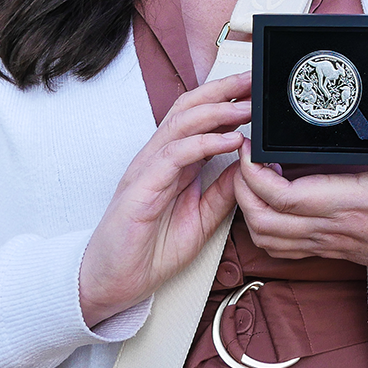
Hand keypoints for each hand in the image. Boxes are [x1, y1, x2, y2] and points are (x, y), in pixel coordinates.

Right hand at [78, 72, 251, 326]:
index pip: (198, 118)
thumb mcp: (201, 220)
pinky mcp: (141, 188)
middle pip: (189, 109)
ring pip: (181, 124)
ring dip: (217, 111)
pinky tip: (229, 140)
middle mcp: (157, 159)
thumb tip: (249, 166)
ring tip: (247, 106)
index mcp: (172, 163)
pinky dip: (204, 143)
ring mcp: (146, 170)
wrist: (112, 285)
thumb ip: (222, 192)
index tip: (255, 91)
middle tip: (254, 82)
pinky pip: (174, 156)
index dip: (226, 100)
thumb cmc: (148, 252)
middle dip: (223, 91)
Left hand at [234, 86, 367, 289]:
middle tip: (243, 158)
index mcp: (352, 202)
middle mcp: (333, 226)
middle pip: (265, 221)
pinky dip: (262, 229)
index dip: (257, 174)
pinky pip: (281, 249)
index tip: (250, 147)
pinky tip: (268, 203)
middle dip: (242, 189)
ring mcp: (327, 241)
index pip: (288, 197)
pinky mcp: (327, 249)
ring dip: (248, 210)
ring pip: (267, 238)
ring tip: (252, 177)